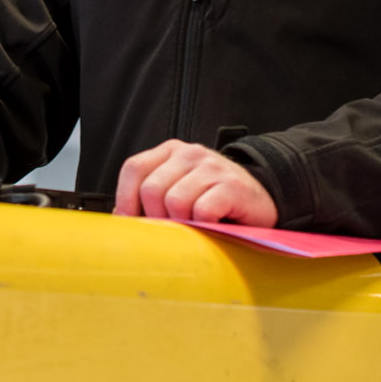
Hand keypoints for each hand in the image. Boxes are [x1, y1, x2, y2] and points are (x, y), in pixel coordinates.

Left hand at [113, 139, 276, 224]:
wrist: (260, 199)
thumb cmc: (214, 200)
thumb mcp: (179, 191)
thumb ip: (150, 199)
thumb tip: (120, 218)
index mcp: (170, 152)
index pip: (134, 169)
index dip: (126, 199)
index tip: (133, 222)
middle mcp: (190, 154)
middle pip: (151, 189)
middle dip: (156, 218)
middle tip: (172, 229)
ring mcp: (212, 167)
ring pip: (174, 201)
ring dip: (182, 223)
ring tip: (194, 226)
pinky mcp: (231, 186)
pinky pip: (202, 211)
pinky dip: (203, 225)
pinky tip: (212, 225)